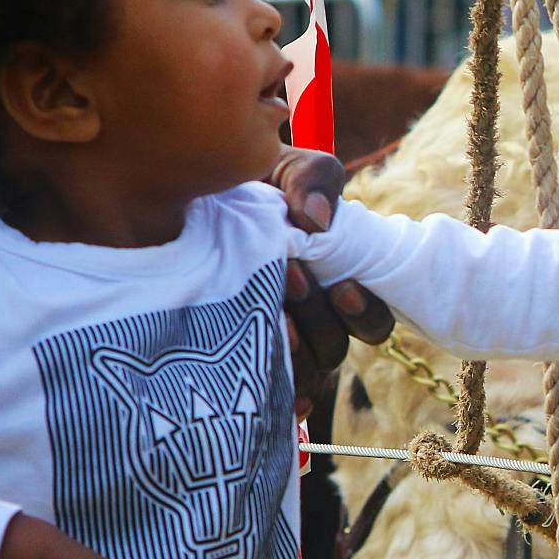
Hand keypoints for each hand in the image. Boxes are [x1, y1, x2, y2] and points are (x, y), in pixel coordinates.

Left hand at [266, 147, 392, 418]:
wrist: (185, 196)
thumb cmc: (250, 187)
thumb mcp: (285, 168)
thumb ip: (313, 178)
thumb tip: (316, 220)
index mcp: (337, 287)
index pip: (372, 324)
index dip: (365, 314)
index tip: (343, 288)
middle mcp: (313, 324)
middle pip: (335, 348)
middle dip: (318, 317)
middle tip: (288, 276)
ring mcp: (277, 345)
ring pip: (302, 371)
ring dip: (293, 347)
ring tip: (268, 314)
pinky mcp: (241, 358)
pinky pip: (266, 390)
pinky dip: (269, 387)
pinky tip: (255, 374)